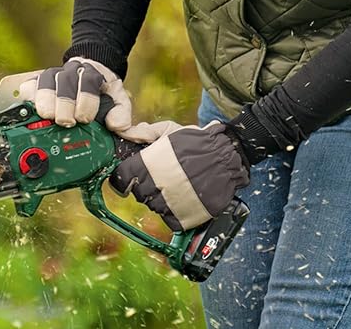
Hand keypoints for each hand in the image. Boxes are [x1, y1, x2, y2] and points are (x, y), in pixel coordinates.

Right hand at [18, 57, 132, 131]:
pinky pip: (27, 87)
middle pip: (64, 81)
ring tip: (49, 118)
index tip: (86, 119)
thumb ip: (122, 114)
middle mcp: (70, 72)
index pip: (87, 81)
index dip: (86, 101)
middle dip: (65, 104)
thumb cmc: (101, 93)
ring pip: (43, 83)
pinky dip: (28, 100)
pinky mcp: (37, 83)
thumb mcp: (118, 101)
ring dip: (45, 102)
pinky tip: (32, 113)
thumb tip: (116, 125)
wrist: (90, 73)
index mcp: (92, 74)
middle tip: (67, 122)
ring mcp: (52, 76)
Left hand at [109, 121, 249, 230]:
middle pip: (138, 193)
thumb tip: (127, 134)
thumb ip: (145, 132)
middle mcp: (156, 186)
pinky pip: (169, 219)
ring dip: (158, 198)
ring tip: (173, 186)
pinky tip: (180, 199)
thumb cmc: (197, 142)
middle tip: (159, 177)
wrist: (227, 156)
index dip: (125, 176)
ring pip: (153, 206)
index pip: (123, 178)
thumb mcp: (170, 130)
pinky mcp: (185, 217)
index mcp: (148, 164)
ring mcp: (170, 204)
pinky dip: (172, 212)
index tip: (131, 175)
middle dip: (144, 185)